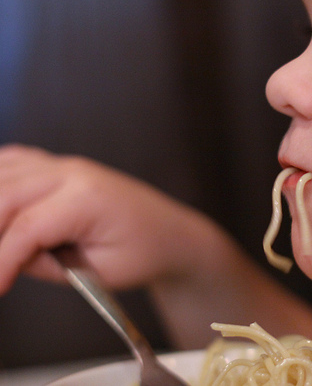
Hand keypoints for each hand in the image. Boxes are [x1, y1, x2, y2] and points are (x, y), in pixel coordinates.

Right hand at [0, 144, 215, 292]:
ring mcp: (65, 164)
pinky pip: (13, 162)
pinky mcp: (60, 166)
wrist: (170, 233)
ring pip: (2, 174)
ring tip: (0, 245)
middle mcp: (73, 172)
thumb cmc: (144, 253)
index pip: (27, 228)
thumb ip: (47, 264)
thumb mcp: (99, 273)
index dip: (2, 260)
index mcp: (88, 198)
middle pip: (5, 195)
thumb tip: (5, 256)